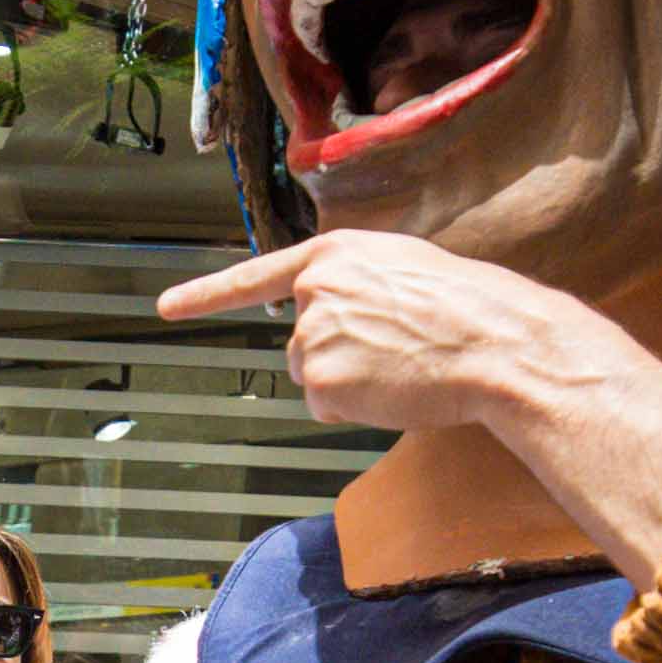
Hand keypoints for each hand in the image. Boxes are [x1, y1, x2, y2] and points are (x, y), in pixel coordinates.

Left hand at [155, 227, 613, 435]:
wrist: (495, 341)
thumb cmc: (467, 307)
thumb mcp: (403, 267)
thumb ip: (354, 281)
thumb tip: (331, 313)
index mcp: (334, 253)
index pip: (256, 276)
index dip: (207, 294)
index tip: (166, 306)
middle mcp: (312, 289)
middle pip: (301, 342)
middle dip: (341, 354)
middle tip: (398, 348)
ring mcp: (312, 334)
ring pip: (313, 375)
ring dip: (351, 382)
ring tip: (403, 364)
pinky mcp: (319, 378)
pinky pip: (326, 406)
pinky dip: (356, 408)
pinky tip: (394, 389)